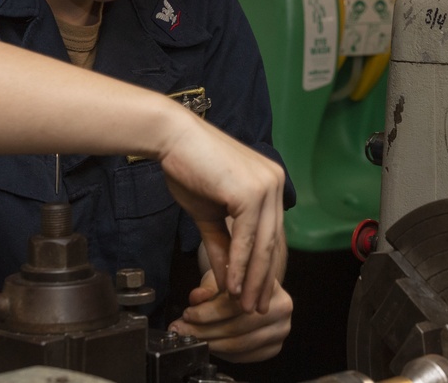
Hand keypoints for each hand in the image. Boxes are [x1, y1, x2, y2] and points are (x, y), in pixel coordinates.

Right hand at [157, 108, 285, 314]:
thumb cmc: (188, 166)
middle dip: (262, 280)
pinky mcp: (252, 192)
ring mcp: (266, 186)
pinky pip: (247, 238)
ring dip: (251, 279)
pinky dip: (238, 265)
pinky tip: (231, 285)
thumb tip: (226, 277)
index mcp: (269, 185)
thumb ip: (222, 243)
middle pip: (272, 243)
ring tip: (243, 304)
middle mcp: (274, 184)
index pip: (271, 235)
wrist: (172, 139)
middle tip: (254, 307)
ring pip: (262, 244)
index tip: (256, 294)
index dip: (264, 269)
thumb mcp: (209, 214)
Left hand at [168, 269, 291, 362]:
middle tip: (183, 331)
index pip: (235, 303)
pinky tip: (210, 345)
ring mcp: (281, 330)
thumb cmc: (237, 282)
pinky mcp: (275, 348)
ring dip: (212, 344)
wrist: (255, 291)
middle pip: (237, 326)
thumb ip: (208, 287)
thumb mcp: (221, 276)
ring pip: (240, 344)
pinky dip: (224, 354)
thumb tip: (196, 298)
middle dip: (205, 331)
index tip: (188, 314)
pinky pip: (245, 356)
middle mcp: (282, 307)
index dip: (207, 311)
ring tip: (193, 339)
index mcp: (268, 284)